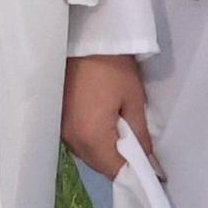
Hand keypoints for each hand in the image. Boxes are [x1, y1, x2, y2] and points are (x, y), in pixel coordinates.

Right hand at [62, 54, 159, 181]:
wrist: (84, 36)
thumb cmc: (113, 65)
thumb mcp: (133, 99)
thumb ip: (141, 136)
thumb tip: (150, 164)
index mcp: (91, 138)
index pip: (114, 172)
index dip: (134, 171)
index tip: (148, 164)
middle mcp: (71, 140)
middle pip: (98, 165)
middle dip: (118, 160)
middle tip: (135, 140)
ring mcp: (61, 129)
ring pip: (86, 153)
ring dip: (103, 149)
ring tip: (118, 125)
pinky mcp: (57, 117)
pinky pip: (77, 139)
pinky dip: (91, 137)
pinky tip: (100, 118)